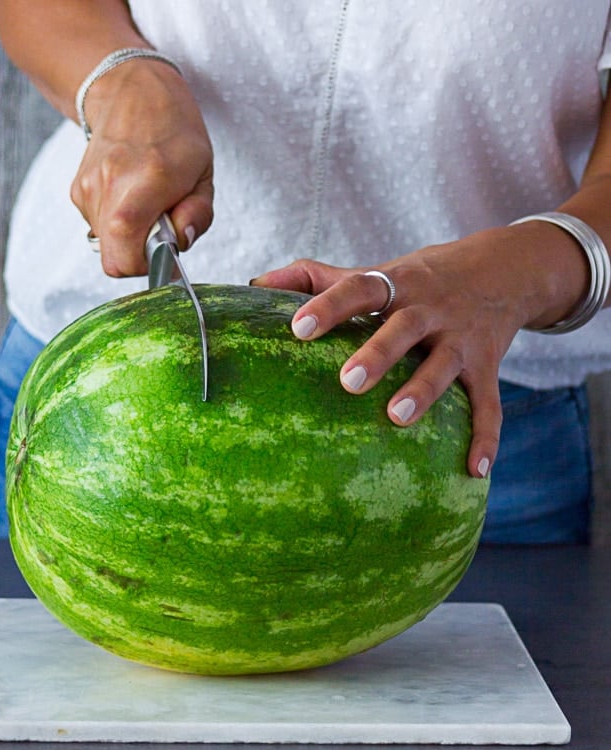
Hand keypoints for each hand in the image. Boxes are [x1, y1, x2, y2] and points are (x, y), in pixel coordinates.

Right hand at [70, 60, 213, 276]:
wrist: (130, 90)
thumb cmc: (174, 131)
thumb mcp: (203, 174)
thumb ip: (198, 215)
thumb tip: (179, 243)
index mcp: (144, 185)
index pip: (125, 258)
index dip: (148, 267)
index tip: (167, 254)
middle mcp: (109, 188)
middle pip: (114, 259)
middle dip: (140, 254)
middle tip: (159, 227)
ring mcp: (87, 189)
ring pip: (106, 244)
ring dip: (129, 236)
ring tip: (146, 203)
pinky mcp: (77, 190)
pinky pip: (99, 226)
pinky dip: (116, 221)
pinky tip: (129, 194)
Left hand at [252, 224, 586, 477]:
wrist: (503, 269)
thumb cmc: (417, 279)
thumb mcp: (374, 271)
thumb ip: (315, 277)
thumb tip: (255, 285)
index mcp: (396, 284)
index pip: (359, 289)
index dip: (329, 306)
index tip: (298, 329)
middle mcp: (430, 309)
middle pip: (404, 328)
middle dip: (378, 353)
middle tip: (348, 381)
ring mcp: (462, 338)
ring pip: (444, 364)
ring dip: (424, 391)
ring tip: (396, 418)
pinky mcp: (487, 366)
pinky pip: (489, 404)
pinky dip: (485, 437)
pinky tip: (474, 470)